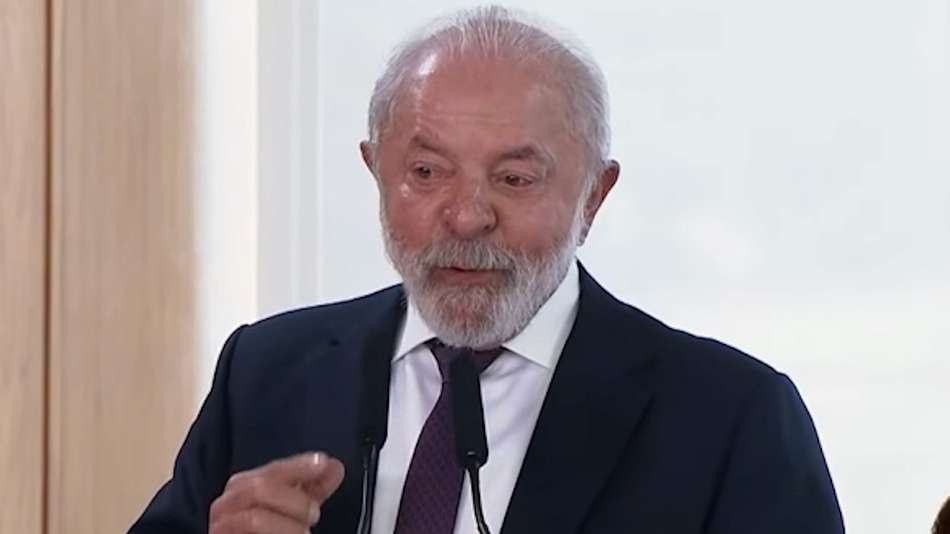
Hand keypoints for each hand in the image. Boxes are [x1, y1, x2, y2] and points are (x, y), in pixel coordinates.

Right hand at [209, 451, 344, 532]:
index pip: (272, 470)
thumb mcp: (293, 508)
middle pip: (259, 488)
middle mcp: (226, 505)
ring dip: (286, 527)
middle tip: (314, 514)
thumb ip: (313, 488)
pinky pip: (249, 533)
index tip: (322, 463)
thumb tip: (333, 467)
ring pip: (254, 518)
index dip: (299, 465)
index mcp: (243, 488)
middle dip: (295, 501)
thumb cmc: (270, 529)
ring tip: (303, 533)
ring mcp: (222, 526)